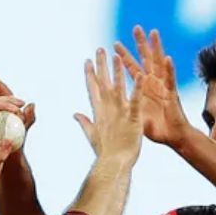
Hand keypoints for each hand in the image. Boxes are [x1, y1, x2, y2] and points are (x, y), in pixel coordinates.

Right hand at [73, 47, 143, 162]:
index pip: (92, 89)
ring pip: (118, 87)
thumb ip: (84, 122)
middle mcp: (107, 110)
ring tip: (117, 55)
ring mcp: (119, 113)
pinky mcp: (132, 118)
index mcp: (99, 112)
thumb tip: (74, 114)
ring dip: (117, 71)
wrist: (114, 165)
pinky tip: (140, 75)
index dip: (90, 74)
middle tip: (99, 49)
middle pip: (103, 83)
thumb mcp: (91, 135)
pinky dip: (137, 88)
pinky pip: (136, 100)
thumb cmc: (104, 153)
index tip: (87, 60)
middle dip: (101, 65)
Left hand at [116, 26, 189, 147]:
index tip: (114, 44)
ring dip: (156, 48)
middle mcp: (154, 84)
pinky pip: (171, 80)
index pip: (132, 69)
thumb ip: (124, 109)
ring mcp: (164, 86)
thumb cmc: (156, 129)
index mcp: (143, 88)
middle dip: (141, 44)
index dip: (124, 57)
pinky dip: (169, 69)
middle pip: (146, 59)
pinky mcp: (172, 94)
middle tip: (136, 28)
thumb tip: (107, 110)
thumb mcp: (135, 117)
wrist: (173, 138)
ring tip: (154, 32)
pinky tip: (168, 58)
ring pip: (160, 63)